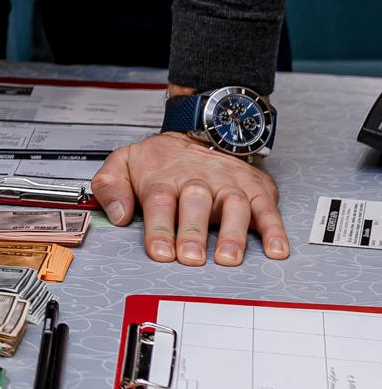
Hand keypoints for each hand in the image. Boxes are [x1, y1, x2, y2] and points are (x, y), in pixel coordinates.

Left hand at [90, 132, 289, 268]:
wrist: (201, 129)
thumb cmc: (163, 159)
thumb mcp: (125, 161)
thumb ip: (111, 185)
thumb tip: (118, 214)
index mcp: (165, 178)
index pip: (160, 201)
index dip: (159, 227)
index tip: (160, 252)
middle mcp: (199, 181)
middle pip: (196, 203)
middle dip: (193, 232)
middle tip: (190, 258)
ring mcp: (229, 185)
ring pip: (233, 206)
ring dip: (232, 234)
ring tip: (228, 259)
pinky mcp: (255, 190)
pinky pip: (267, 209)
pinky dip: (274, 230)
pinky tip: (276, 250)